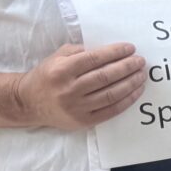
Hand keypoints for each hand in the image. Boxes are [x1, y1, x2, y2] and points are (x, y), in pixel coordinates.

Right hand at [16, 42, 146, 129]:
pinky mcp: (83, 121)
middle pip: (106, 77)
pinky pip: (110, 111)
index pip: (95, 59)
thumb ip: (79, 51)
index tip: (130, 48)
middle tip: (141, 62)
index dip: (115, 52)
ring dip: (131, 84)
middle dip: (127, 67)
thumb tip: (108, 51)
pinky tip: (136, 91)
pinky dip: (127, 101)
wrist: (28, 103)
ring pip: (111, 94)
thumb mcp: (57, 57)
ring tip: (142, 75)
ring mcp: (76, 108)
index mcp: (62, 70)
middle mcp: (69, 90)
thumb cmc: (47, 76)